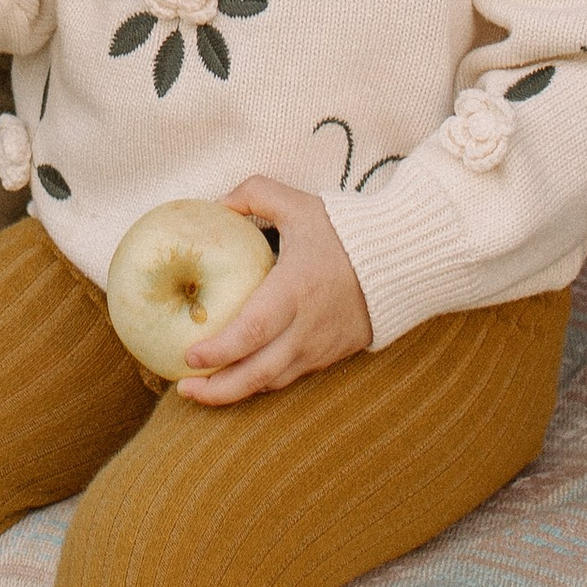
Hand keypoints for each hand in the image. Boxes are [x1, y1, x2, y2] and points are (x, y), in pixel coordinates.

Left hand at [178, 181, 372, 401]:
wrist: (402, 260)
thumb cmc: (346, 231)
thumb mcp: (298, 204)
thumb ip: (254, 193)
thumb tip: (218, 204)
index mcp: (295, 291)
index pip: (253, 331)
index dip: (220, 349)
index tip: (188, 356)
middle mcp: (307, 328)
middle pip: (258, 373)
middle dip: (218, 389)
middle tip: (183, 387)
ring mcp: (320, 347)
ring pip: (273, 382)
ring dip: (235, 392)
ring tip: (201, 390)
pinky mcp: (331, 356)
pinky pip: (290, 376)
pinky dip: (261, 382)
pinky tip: (238, 376)